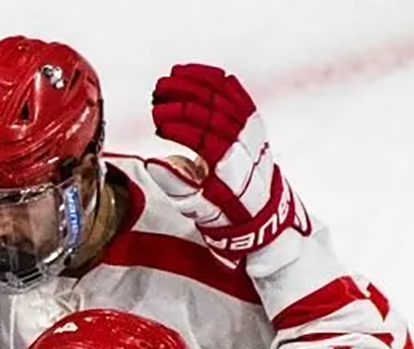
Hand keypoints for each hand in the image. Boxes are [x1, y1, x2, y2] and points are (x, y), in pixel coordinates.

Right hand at [145, 64, 308, 258]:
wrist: (259, 208)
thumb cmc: (223, 210)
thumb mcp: (196, 208)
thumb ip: (176, 185)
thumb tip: (154, 163)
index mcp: (230, 169)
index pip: (203, 138)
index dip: (178, 126)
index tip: (157, 123)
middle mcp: (244, 144)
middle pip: (210, 111)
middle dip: (179, 100)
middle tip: (155, 97)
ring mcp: (250, 128)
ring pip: (220, 95)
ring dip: (191, 84)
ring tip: (166, 81)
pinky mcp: (250, 118)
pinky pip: (231, 89)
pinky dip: (209, 77)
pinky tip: (187, 72)